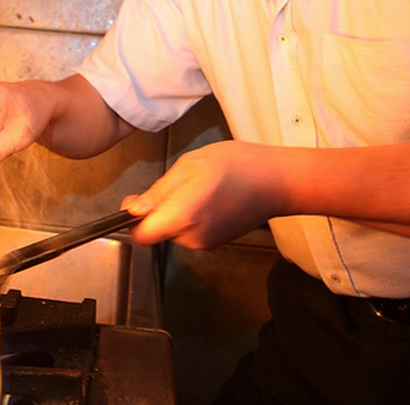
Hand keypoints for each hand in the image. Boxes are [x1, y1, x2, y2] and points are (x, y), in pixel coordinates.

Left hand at [123, 140, 281, 249]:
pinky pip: (189, 231)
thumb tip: (133, 209)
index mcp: (183, 216)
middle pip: (156, 231)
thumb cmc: (238, 166)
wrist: (277, 181)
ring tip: (198, 188)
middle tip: (180, 183)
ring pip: (172, 230)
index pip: (140, 235)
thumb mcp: (189, 165)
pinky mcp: (214, 243)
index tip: (137, 201)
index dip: (132, 219)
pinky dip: (190, 216)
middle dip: (158, 209)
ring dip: (175, 211)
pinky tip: (208, 198)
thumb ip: (158, 192)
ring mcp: (205, 244)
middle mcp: (193, 237)